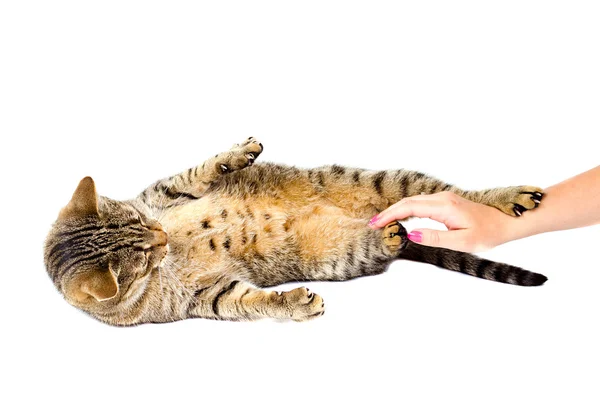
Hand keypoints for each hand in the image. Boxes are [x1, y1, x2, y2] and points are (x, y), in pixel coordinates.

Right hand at [368, 191, 513, 252]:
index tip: (376, 224)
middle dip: (388, 212)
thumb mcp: (462, 241)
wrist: (505, 222)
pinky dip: (406, 210)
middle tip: (372, 224)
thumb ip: (436, 238)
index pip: (409, 208)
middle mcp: (441, 198)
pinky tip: (400, 218)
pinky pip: (420, 203)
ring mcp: (443, 199)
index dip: (390, 215)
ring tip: (382, 222)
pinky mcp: (445, 202)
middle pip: (407, 202)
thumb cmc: (487, 233)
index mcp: (444, 206)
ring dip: (396, 211)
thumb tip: (412, 234)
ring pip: (413, 201)